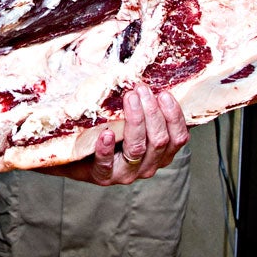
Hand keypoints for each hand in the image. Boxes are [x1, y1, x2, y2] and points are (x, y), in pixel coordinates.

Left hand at [59, 84, 188, 185]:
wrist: (78, 156)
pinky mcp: (103, 177)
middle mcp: (148, 165)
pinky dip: (106, 148)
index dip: (174, 116)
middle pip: (159, 141)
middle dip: (152, 112)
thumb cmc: (111, 132)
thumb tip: (158, 79)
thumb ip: (148, 108)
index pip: (178, 138)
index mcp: (162, 153)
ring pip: (136, 149)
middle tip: (141, 89)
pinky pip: (106, 164)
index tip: (164, 93)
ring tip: (129, 99)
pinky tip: (105, 134)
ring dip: (135, 121)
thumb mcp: (134, 121)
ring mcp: (127, 173)